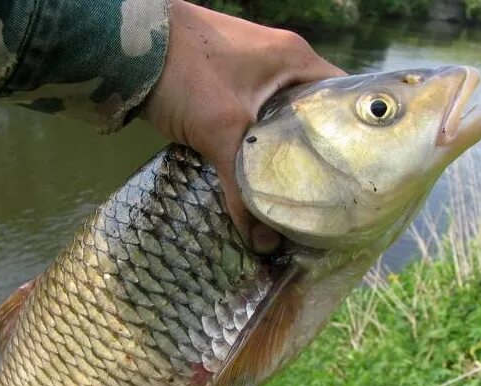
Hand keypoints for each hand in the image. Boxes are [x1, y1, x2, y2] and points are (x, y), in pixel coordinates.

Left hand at [145, 0, 344, 252]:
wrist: (128, 46)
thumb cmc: (187, 76)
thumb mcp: (220, 133)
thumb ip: (242, 189)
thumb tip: (263, 244)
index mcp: (297, 59)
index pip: (343, 99)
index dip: (351, 139)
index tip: (351, 178)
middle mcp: (284, 60)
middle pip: (314, 112)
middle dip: (316, 151)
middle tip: (323, 192)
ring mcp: (256, 68)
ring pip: (283, 116)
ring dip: (285, 147)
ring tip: (295, 188)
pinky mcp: (230, 81)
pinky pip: (258, 115)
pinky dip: (259, 140)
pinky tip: (258, 168)